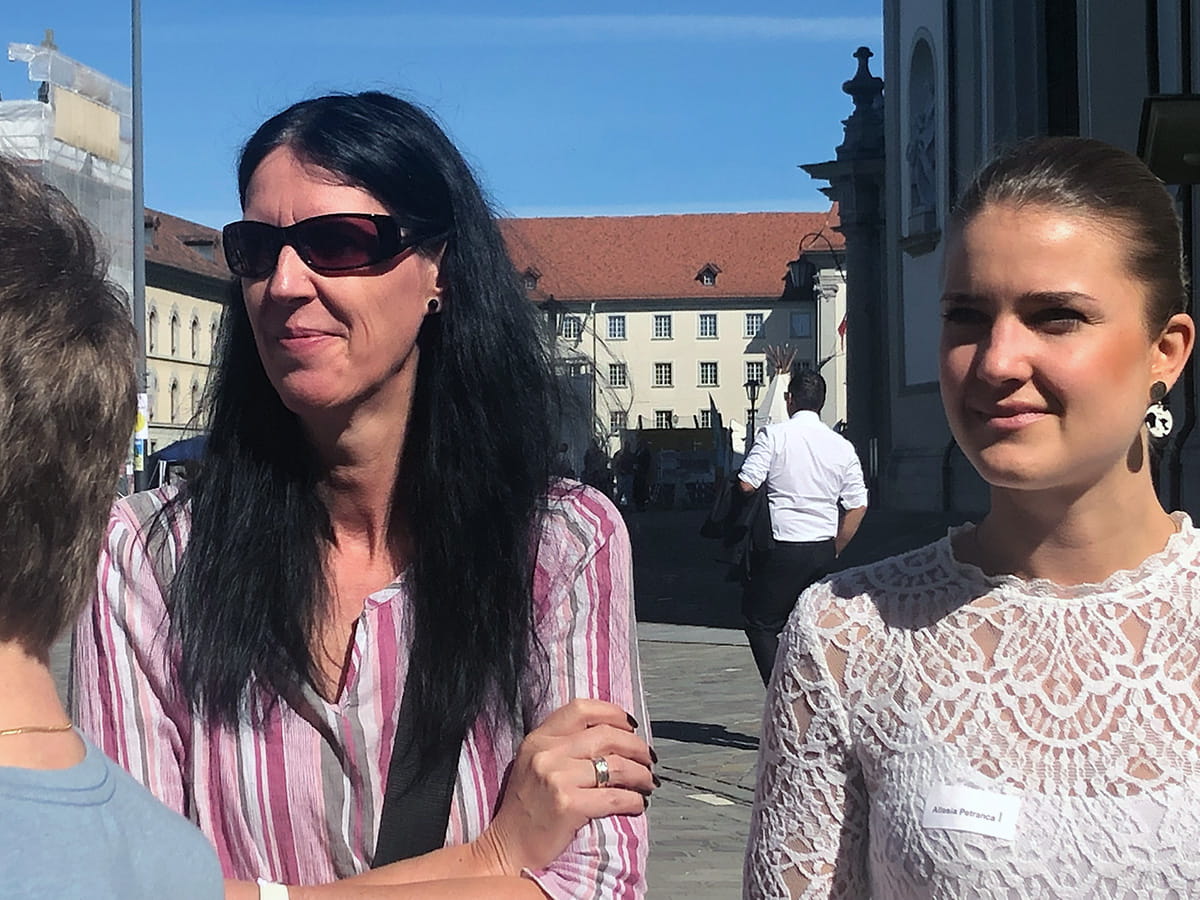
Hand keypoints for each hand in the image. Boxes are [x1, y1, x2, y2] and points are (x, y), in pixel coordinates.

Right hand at [472, 698, 655, 875]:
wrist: (508, 847)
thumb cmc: (525, 809)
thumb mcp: (535, 764)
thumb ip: (563, 746)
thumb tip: (613, 738)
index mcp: (538, 739)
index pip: (581, 709)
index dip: (613, 713)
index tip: (631, 726)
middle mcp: (546, 753)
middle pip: (606, 735)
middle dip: (636, 747)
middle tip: (649, 759)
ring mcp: (556, 778)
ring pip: (616, 765)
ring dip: (640, 774)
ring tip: (648, 783)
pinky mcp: (568, 804)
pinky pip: (614, 797)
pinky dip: (633, 800)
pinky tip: (638, 804)